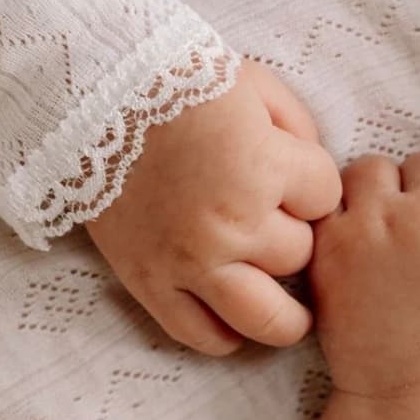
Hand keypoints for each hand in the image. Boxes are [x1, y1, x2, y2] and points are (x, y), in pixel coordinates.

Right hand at [85, 59, 341, 354]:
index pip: (325, 197)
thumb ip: (297, 130)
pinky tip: (233, 322)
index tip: (295, 179)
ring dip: (283, 312)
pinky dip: (224, 336)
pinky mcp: (149, 282)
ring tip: (286, 311)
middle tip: (275, 226)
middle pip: (299, 255)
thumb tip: (313, 180)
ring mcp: (189, 260)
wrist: (93, 98)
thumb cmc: (176, 83)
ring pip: (266, 315)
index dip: (315, 187)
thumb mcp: (255, 84)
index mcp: (261, 167)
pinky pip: (200, 334)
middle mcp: (231, 223)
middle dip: (293, 236)